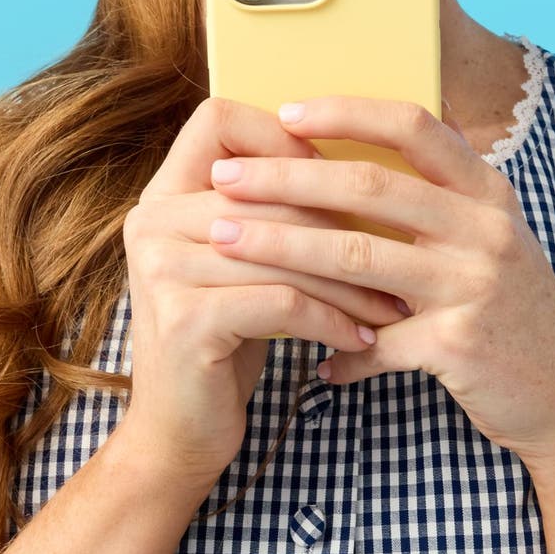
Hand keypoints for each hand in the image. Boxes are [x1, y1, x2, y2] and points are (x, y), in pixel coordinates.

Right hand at [114, 96, 409, 486]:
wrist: (179, 434)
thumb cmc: (229, 340)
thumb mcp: (242, 265)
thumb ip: (270, 212)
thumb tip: (363, 160)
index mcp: (162, 195)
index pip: (217, 119)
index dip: (281, 134)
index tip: (337, 173)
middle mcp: (151, 221)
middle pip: (271, 190)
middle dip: (346, 224)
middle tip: (403, 250)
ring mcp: (161, 269)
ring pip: (285, 248)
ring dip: (352, 280)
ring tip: (395, 303)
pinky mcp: (186, 320)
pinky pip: (283, 301)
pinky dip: (333, 319)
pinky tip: (363, 338)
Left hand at [203, 95, 554, 466]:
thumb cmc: (515, 315)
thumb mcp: (494, 241)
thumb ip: (446, 196)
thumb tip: (383, 140)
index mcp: (487, 193)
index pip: (414, 126)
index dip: (346, 111)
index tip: (284, 112)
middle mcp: (485, 228)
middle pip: (369, 185)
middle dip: (286, 178)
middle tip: (226, 178)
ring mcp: (475, 284)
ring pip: (357, 256)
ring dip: (281, 248)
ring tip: (224, 242)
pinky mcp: (459, 343)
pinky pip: (375, 341)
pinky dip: (336, 350)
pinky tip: (310, 363)